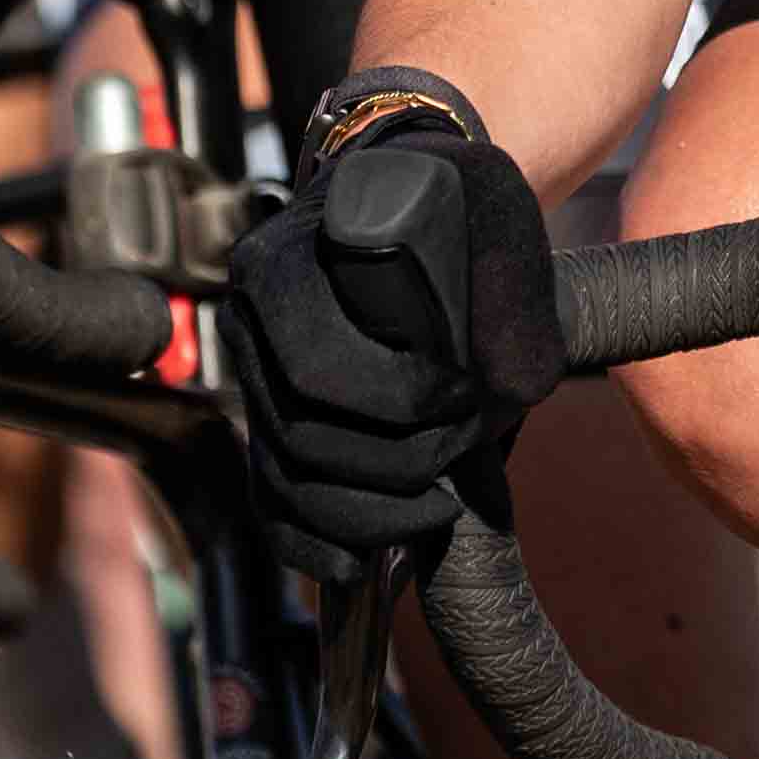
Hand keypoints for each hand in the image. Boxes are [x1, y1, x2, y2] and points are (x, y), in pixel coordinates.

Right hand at [216, 105, 562, 574]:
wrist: (406, 196)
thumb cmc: (448, 198)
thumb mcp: (493, 204)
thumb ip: (511, 283)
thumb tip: (512, 389)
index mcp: (279, 264)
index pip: (319, 366)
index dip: (397, 400)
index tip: (467, 397)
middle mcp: (246, 323)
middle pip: (303, 434)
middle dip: (396, 462)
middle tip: (465, 443)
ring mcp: (253, 378)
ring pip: (287, 480)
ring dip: (368, 513)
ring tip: (440, 503)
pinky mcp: (269, 422)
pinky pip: (272, 504)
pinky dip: (314, 545)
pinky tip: (361, 562)